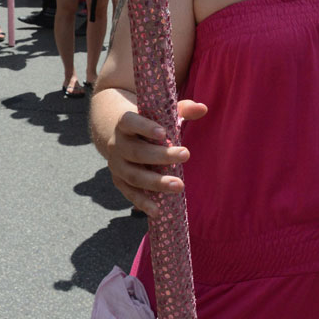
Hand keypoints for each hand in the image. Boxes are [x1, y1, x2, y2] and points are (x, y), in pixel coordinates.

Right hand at [106, 99, 207, 215]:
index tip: (163, 133)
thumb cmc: (147, 123)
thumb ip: (181, 110)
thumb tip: (203, 108)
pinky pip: (129, 193)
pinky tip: (157, 210)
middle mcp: (116, 144)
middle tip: (186, 155)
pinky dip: (142, 202)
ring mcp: (116, 164)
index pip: (130, 122)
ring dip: (156, 182)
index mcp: (124, 123)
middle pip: (136, 151)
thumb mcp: (160, 114)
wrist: (119, 135)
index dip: (144, 127)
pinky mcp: (118, 180)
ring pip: (133, 175)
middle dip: (161, 156)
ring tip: (179, 186)